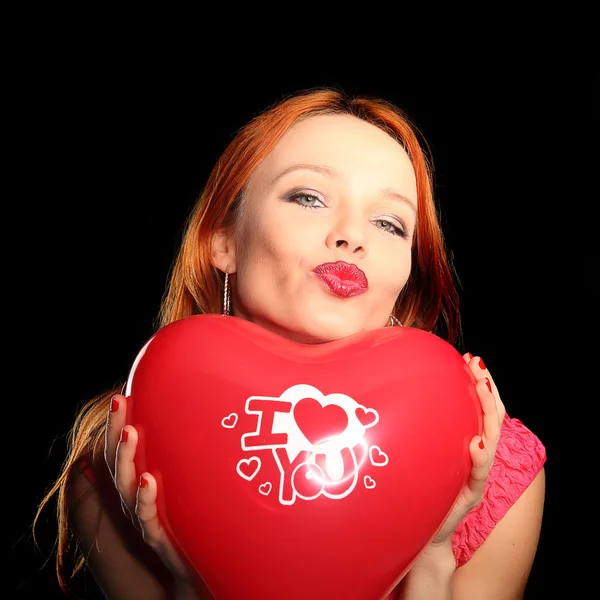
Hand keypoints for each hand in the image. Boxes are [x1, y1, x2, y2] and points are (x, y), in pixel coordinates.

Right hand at [104, 393, 199, 593]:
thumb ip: (188, 461)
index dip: (119, 424)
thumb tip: (202, 419)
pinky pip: (148, 520)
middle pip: (119, 463)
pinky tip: (149, 480)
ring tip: (129, 432)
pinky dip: (146, 500)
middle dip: (117, 431)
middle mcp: (139, 501)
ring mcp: (146, 520)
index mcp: (143, 486)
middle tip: (120, 400)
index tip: (123, 393)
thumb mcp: (192, 489)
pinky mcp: (160, 540)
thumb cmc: (197, 525)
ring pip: (127, 488)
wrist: (205, 573)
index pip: (124, 451)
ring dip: (126, 459)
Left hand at [429, 353, 505, 545]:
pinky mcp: (470, 494)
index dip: (480, 384)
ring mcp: (476, 474)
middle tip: (479, 365)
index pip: (481, 408)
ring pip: (492, 438)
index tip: (471, 359)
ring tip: (483, 388)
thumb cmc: (422, 490)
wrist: (424, 534)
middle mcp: (478, 456)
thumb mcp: (425, 453)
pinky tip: (477, 443)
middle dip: (488, 389)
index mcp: (469, 444)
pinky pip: (479, 473)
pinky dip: (481, 457)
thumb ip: (425, 431)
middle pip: (492, 418)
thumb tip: (401, 396)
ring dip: (489, 411)